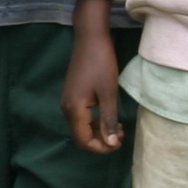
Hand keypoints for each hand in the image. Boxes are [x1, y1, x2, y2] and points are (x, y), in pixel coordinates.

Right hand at [61, 10, 124, 154]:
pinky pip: (82, 118)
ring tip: (118, 127)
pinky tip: (109, 116)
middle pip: (81, 137)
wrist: (90, 39)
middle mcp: (67, 109)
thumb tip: (111, 143)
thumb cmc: (101, 63)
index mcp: (74, 110)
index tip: (119, 143)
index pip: (83, 142)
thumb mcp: (108, 93)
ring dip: (99, 132)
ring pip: (81, 128)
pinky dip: (95, 122)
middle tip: (121, 135)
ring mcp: (68, 102)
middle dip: (101, 141)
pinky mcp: (72, 96)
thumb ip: (109, 120)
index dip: (101, 148)